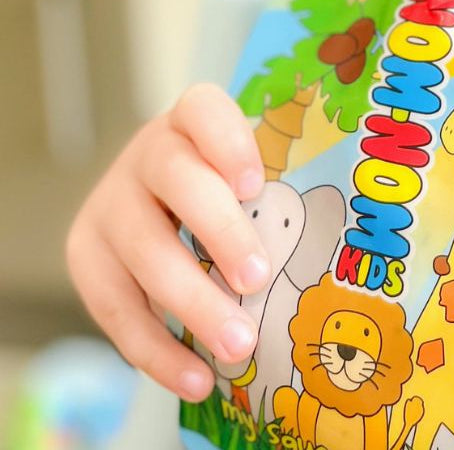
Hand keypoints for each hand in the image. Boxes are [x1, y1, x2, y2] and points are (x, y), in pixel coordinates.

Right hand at [66, 83, 269, 401]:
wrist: (159, 200)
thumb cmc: (229, 188)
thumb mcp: (249, 175)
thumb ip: (274, 193)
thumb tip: (334, 247)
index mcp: (193, 120)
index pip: (203, 110)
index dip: (227, 142)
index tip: (255, 184)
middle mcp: (147, 153)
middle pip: (177, 182)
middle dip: (220, 233)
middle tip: (258, 280)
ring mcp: (110, 202)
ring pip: (143, 250)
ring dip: (192, 303)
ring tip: (240, 344)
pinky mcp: (85, 254)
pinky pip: (114, 307)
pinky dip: (157, 349)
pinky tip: (197, 378)